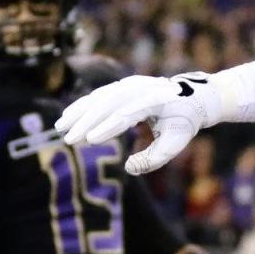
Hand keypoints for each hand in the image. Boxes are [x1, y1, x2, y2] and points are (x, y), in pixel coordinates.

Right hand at [55, 72, 225, 174]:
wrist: (193, 97)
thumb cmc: (183, 122)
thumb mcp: (174, 143)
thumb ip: (154, 159)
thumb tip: (129, 168)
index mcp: (155, 100)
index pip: (127, 114)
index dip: (108, 127)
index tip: (91, 140)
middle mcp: (140, 88)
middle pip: (108, 103)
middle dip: (86, 121)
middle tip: (69, 139)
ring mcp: (129, 84)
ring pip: (99, 97)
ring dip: (79, 112)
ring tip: (61, 128)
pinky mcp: (122, 86)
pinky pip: (99, 95)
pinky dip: (83, 106)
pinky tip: (68, 117)